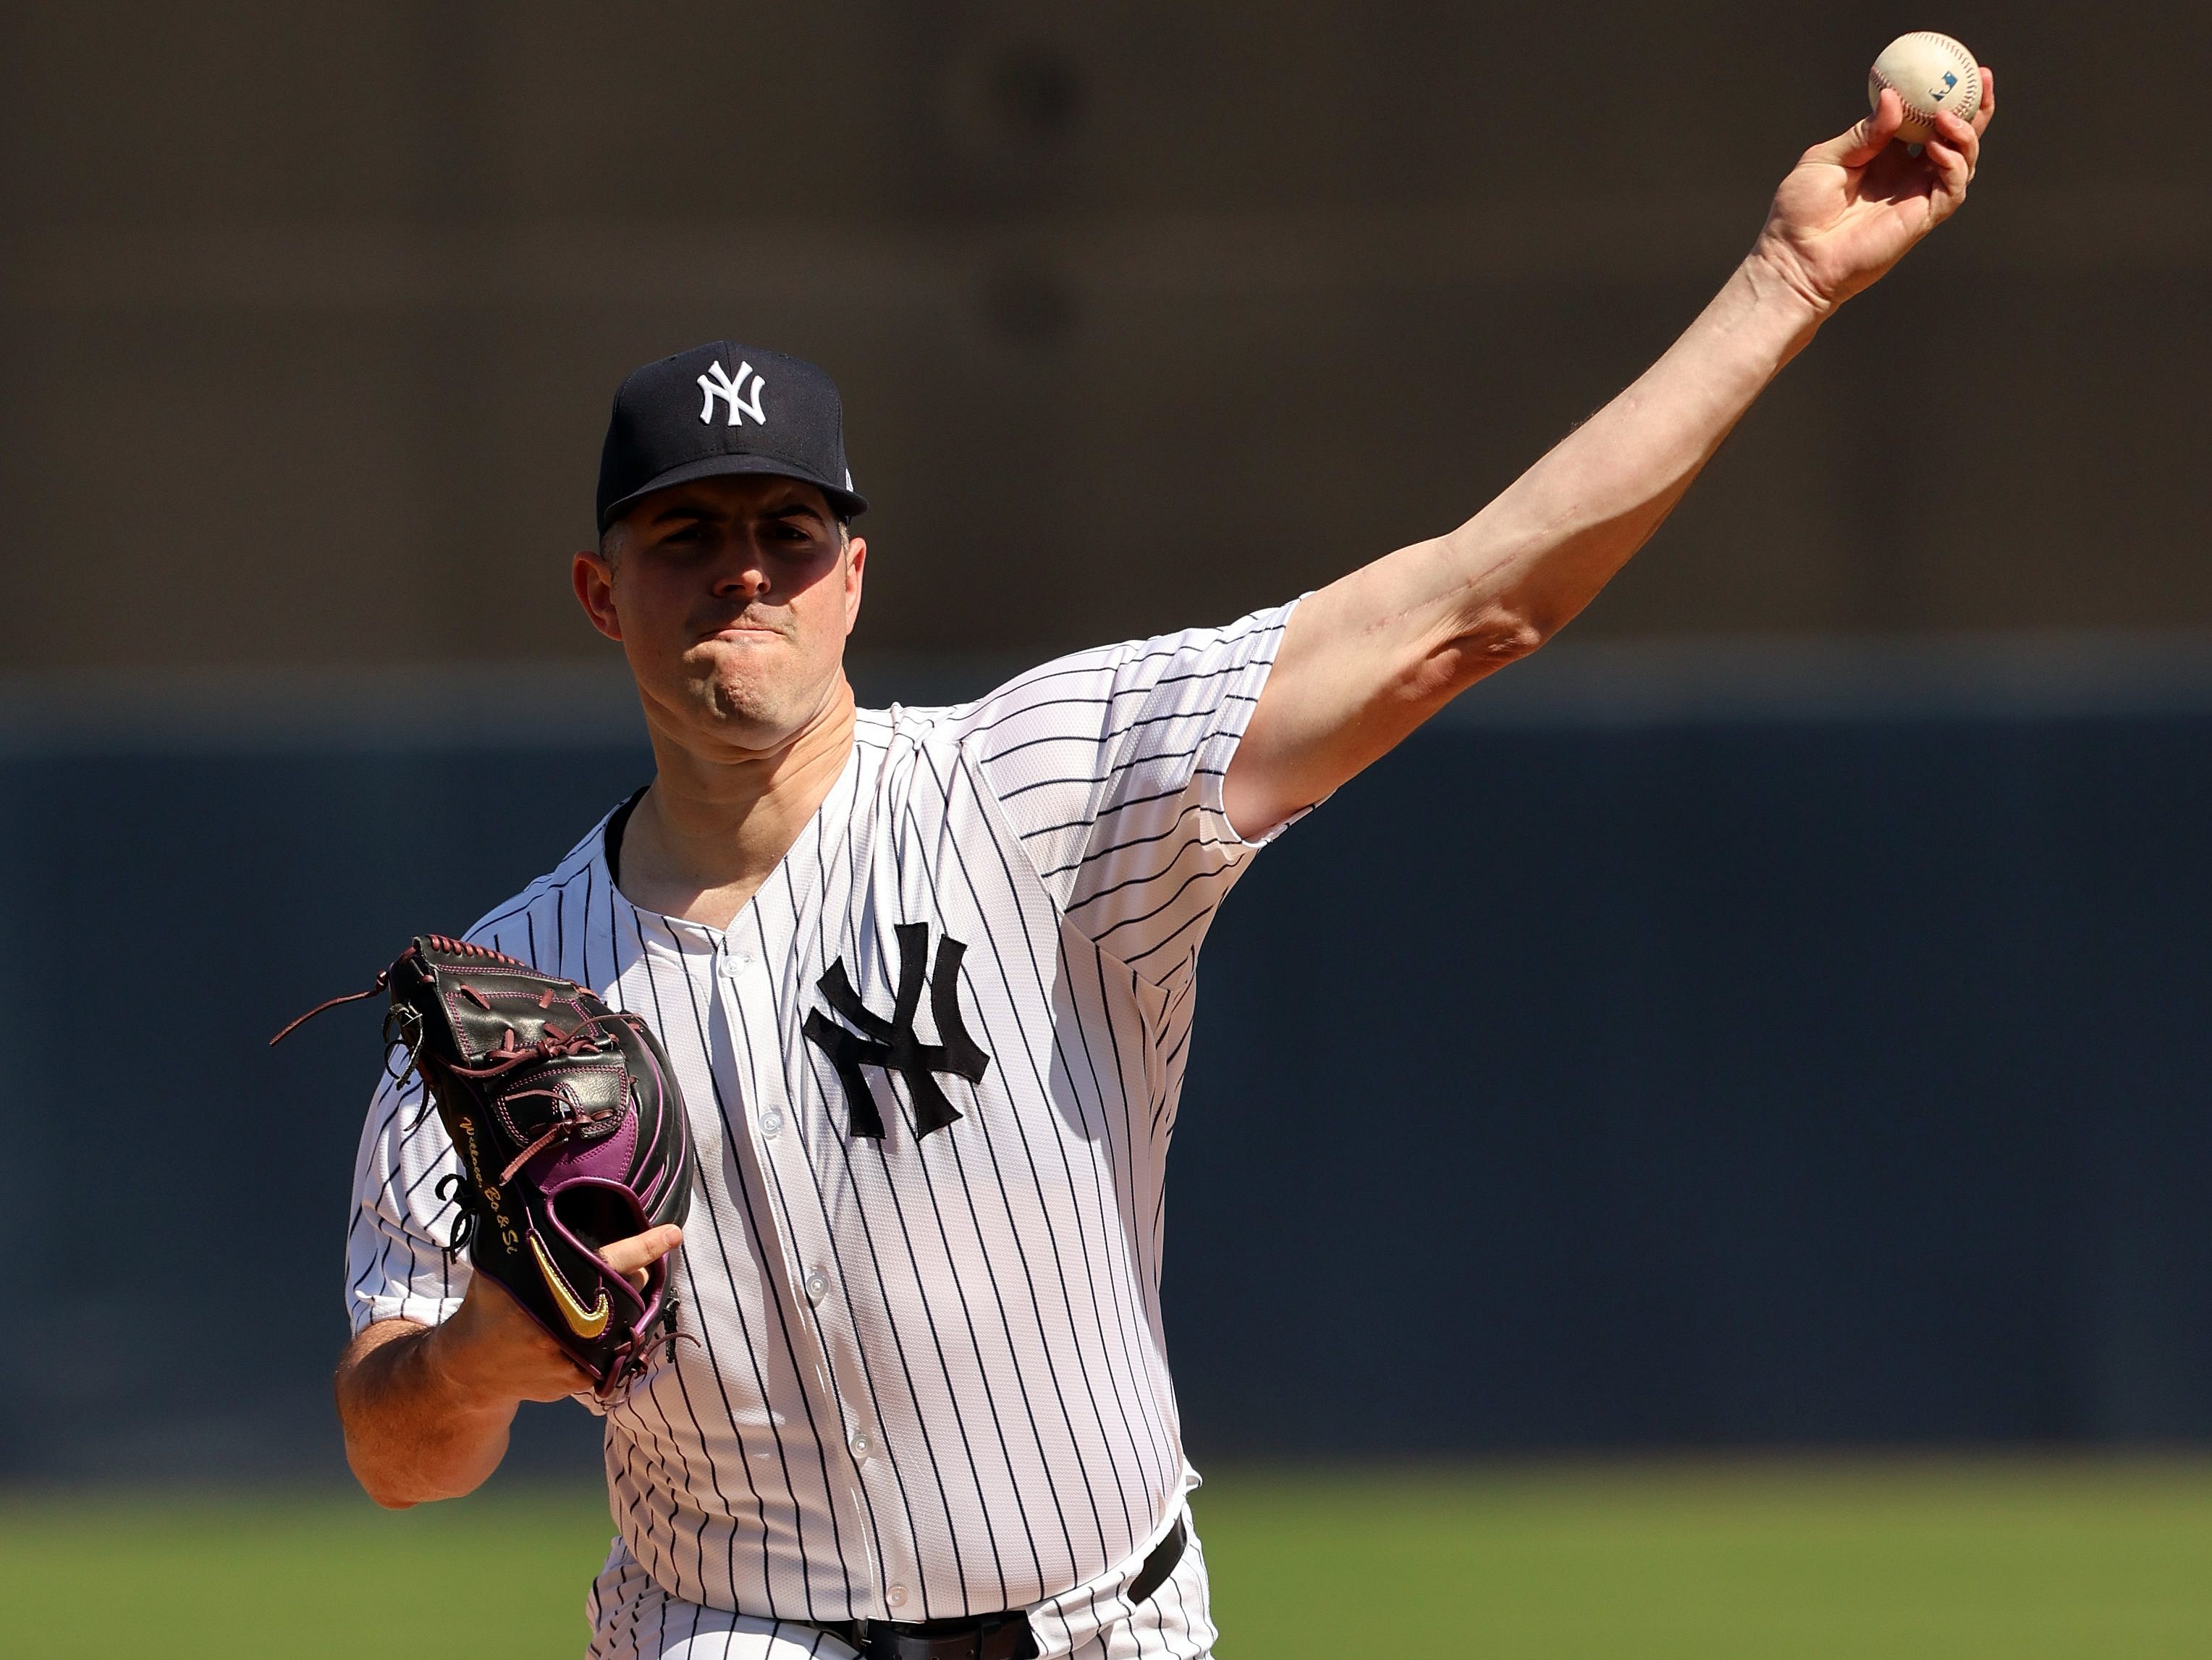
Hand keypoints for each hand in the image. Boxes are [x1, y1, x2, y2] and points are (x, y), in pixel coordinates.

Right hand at [428, 1224, 684, 1407]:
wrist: (470, 1370)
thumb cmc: (490, 1307)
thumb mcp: (504, 1268)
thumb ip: (536, 1245)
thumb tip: (568, 1207)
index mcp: (545, 1289)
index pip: (606, 1261)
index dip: (642, 1247)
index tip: (673, 1233)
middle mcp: (561, 1326)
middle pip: (626, 1295)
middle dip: (636, 1277)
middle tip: (635, 1267)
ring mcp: (569, 1359)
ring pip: (621, 1327)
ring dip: (623, 1309)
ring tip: (598, 1299)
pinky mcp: (574, 1382)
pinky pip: (607, 1354)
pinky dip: (604, 1339)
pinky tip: (582, 1332)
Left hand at [1752, 68, 1995, 314]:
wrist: (1794, 259)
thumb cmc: (1800, 212)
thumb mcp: (1826, 159)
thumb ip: (1863, 131)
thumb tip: (1893, 98)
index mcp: (1885, 155)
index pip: (1924, 121)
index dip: (1943, 97)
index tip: (1955, 67)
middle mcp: (1906, 173)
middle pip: (1955, 137)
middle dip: (1975, 109)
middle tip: (1984, 79)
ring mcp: (1915, 196)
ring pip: (1962, 161)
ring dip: (1965, 135)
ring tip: (1946, 117)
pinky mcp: (1920, 219)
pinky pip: (1952, 189)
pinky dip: (1953, 165)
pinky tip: (1935, 148)